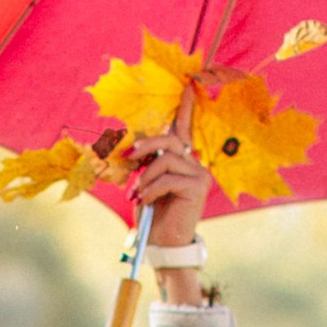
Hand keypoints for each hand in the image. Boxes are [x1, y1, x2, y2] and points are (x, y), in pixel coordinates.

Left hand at [129, 123, 211, 289]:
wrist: (162, 243)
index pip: (184, 129)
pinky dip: (150, 189)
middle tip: (127, 157)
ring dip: (145, 176)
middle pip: (169, 139)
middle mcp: (194, 164)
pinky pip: (167, 178)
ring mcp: (199, 175)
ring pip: (165, 159)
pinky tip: (144, 201)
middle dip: (144, 146)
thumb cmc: (153, 214)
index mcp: (182, 161)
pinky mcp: (197, 187)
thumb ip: (147, 163)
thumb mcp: (145, 183)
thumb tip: (137, 146)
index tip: (188, 83)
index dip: (185, 107)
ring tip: (137, 193)